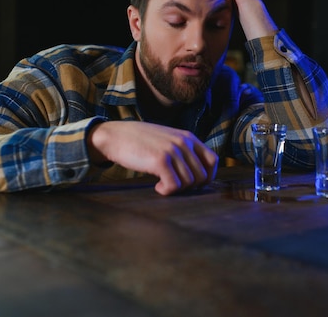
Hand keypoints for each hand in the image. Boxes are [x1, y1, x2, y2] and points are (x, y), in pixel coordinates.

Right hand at [87, 121, 217, 194]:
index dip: (207, 177)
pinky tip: (157, 186)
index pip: (213, 161)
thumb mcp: (168, 139)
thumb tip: (198, 175)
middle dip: (189, 187)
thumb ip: (183, 150)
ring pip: (189, 183)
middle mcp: (183, 142)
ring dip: (176, 189)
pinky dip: (166, 191)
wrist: (115, 136)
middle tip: (173, 185)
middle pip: (202, 176)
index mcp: (188, 137)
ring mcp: (173, 151)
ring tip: (162, 183)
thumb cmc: (140, 141)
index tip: (193, 184)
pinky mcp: (160, 160)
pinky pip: (174, 186)